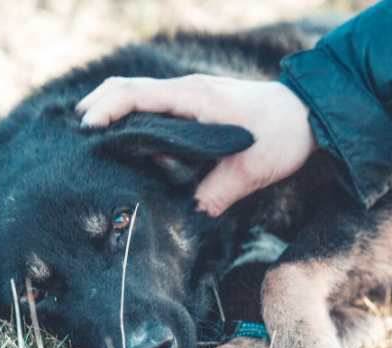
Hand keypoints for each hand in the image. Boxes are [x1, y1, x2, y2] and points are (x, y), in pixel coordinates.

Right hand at [76, 74, 315, 216]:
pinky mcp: (200, 106)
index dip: (106, 109)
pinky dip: (136, 118)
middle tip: (79, 134)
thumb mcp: (250, 169)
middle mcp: (188, 91)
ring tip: (95, 140)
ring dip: (116, 111)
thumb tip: (187, 217)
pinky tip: (133, 144)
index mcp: (194, 97)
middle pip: (128, 87)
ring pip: (141, 95)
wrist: (312, 113)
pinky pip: (158, 106)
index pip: (136, 94)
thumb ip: (216, 193)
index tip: (87, 129)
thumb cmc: (282, 134)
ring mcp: (193, 96)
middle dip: (100, 104)